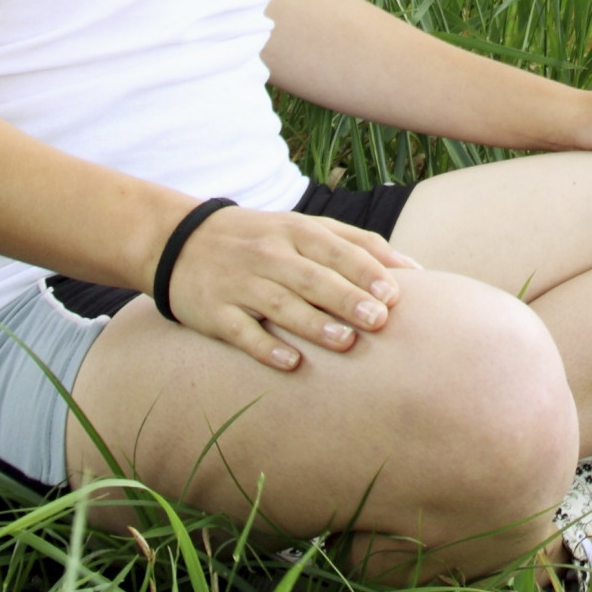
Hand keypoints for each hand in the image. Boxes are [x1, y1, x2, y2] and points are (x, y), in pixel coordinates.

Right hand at [161, 207, 418, 371]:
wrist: (181, 242)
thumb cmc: (262, 239)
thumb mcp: (303, 229)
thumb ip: (354, 244)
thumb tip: (410, 268)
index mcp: (296, 231)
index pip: (337, 249)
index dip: (366, 270)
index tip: (394, 293)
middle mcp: (270, 255)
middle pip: (314, 277)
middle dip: (348, 298)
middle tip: (380, 320)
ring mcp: (241, 283)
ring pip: (282, 305)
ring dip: (314, 324)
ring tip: (345, 341)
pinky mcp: (214, 312)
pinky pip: (242, 332)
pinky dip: (266, 347)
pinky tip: (291, 362)